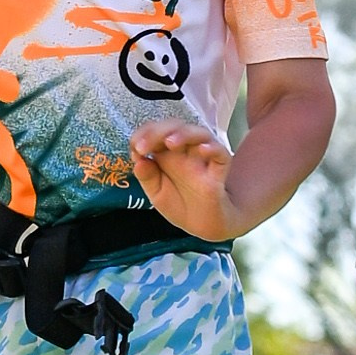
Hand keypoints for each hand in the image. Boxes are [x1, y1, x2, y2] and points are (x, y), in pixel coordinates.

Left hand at [130, 121, 238, 239]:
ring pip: (198, 133)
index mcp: (166, 153)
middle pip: (174, 127)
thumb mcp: (157, 194)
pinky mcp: (220, 169)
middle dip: (157, 132)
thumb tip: (139, 162)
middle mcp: (185, 151)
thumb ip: (148, 178)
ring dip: (183, 134)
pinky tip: (202, 150)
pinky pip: (221, 153)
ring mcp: (203, 158)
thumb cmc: (180, 205)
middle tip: (143, 147)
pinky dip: (212, 148)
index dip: (144, 134)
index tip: (134, 147)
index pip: (155, 131)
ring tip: (169, 143)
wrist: (205, 227)